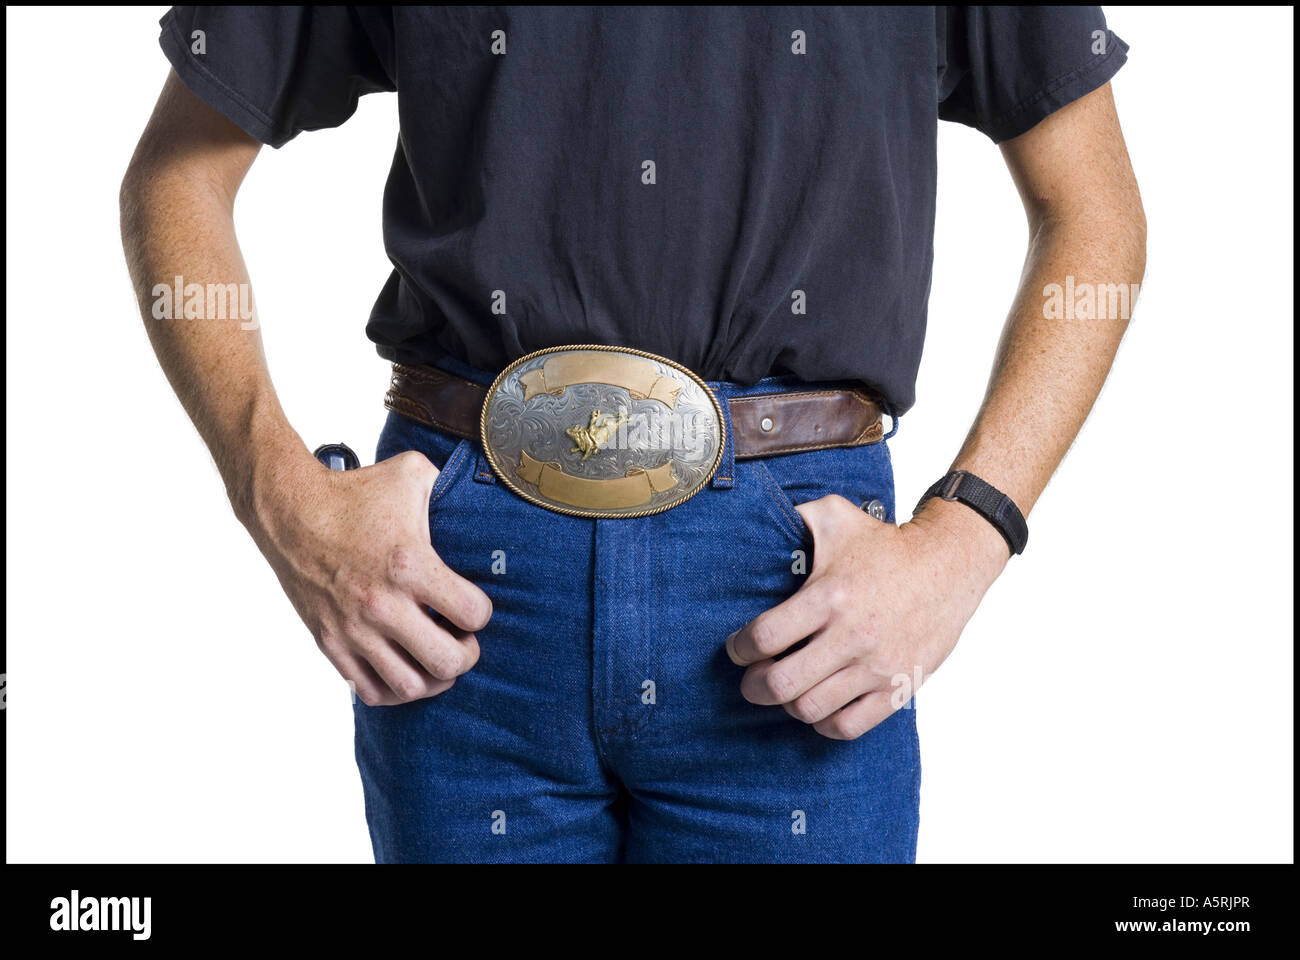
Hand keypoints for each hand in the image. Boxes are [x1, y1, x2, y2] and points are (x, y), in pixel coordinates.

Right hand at [244, 448, 491, 705]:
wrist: (288, 511)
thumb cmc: (355, 492)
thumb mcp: (412, 473)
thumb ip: (452, 486)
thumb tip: (482, 497)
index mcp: (409, 564)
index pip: (472, 614)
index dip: (482, 612)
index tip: (473, 603)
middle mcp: (382, 604)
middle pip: (447, 662)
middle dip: (467, 655)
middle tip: (463, 638)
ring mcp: (354, 629)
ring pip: (411, 686)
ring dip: (434, 676)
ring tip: (435, 654)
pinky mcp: (331, 643)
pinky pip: (372, 691)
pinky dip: (397, 688)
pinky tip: (405, 666)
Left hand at [725, 493, 1007, 738]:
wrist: (950, 565)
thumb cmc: (886, 544)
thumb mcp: (836, 517)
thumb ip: (794, 518)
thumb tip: (756, 519)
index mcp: (830, 596)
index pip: (765, 637)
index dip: (740, 648)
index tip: (739, 648)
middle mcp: (852, 635)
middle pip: (781, 683)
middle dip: (754, 685)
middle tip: (752, 678)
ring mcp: (877, 666)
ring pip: (810, 709)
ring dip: (788, 704)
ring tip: (787, 689)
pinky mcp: (898, 687)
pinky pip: (849, 726)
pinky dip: (825, 723)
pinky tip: (820, 705)